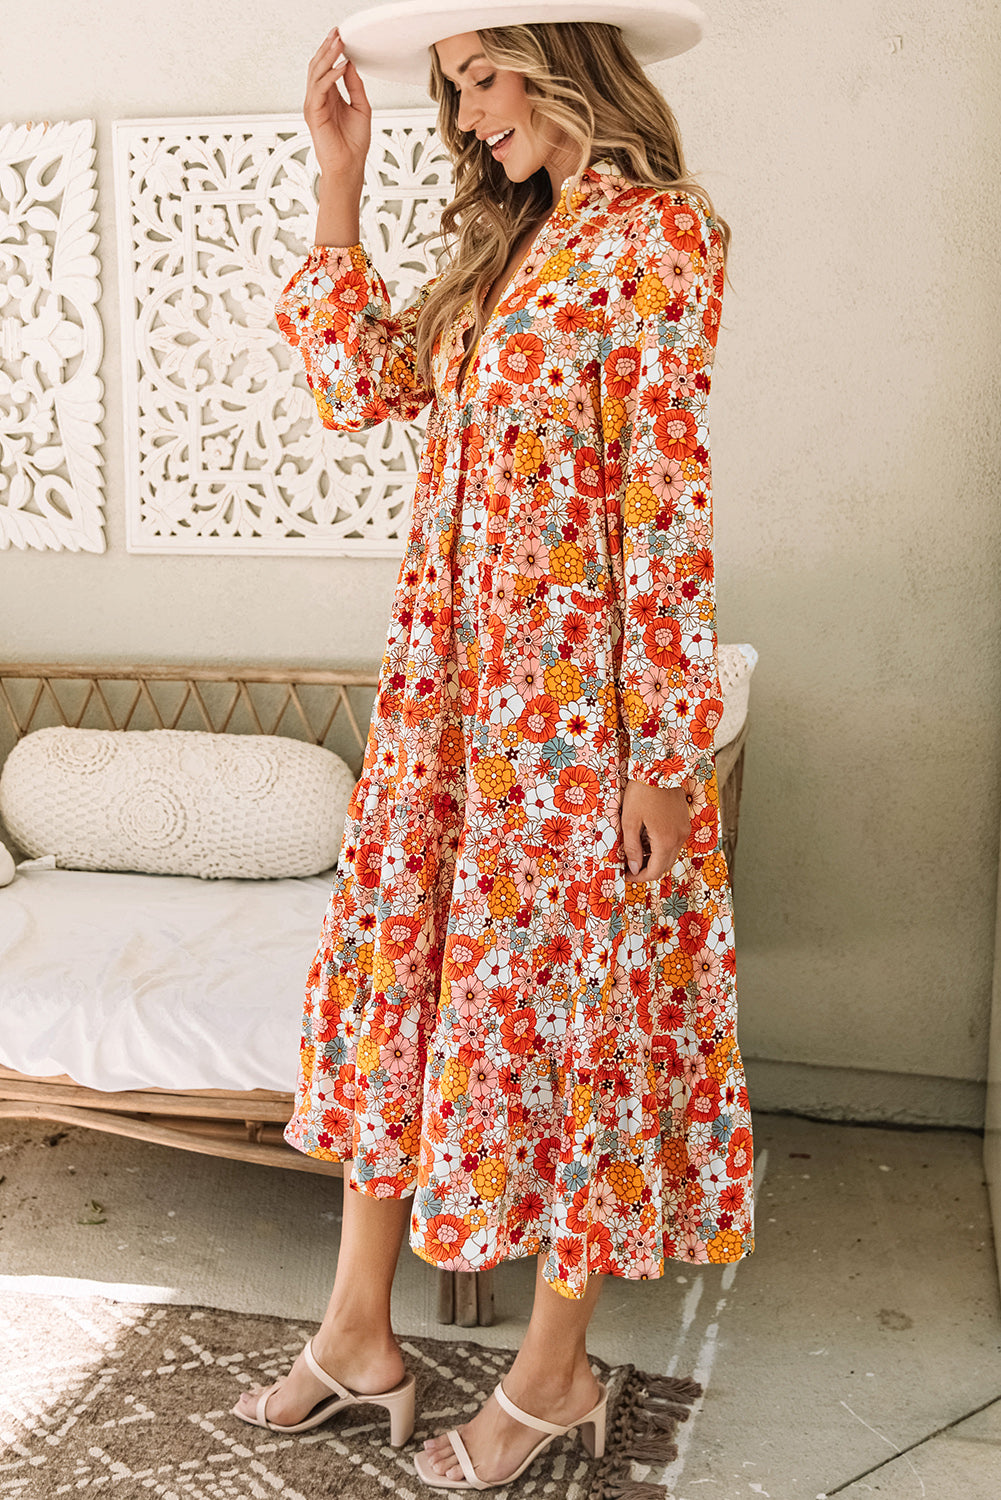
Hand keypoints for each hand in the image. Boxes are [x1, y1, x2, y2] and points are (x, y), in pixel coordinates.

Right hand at [304, 27, 371, 181]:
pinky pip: (320, 89)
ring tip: (339, 44)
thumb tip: (351, 64)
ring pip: (316, 73)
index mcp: (328, 97)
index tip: (341, 37)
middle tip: (337, 33)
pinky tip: (341, 67)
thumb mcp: (361, 108)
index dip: (332, 51)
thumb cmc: (354, 144)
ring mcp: (314, 105)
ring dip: (328, 57)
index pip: (325, 67)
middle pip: (318, 66)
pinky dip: (330, 77)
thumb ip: (355, 86)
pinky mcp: (314, 114)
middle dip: (327, 48)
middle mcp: (319, 99)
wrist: (349, 166)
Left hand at [621, 779, 691, 883]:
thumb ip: (632, 847)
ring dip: (654, 859)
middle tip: (629, 866)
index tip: (626, 875)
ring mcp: (683, 830)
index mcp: (665, 840)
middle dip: (647, 870)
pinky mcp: (684, 822)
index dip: (640, 877)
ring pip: (670, 855)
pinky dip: (661, 847)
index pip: (655, 871)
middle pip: (665, 866)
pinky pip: (674, 843)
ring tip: (636, 852)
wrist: (659, 768)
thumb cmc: (641, 792)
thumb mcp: (630, 820)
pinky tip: (647, 839)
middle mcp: (679, 838)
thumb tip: (634, 868)